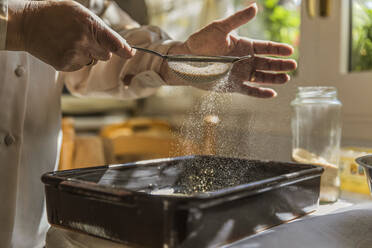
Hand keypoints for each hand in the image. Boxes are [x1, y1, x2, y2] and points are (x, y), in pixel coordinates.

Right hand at [6, 0, 134, 71]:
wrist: (27, 22)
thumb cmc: (56, 14)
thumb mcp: (81, 13)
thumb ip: (102, 29)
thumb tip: (123, 47)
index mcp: (90, 25)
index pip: (114, 43)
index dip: (124, 50)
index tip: (131, 53)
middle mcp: (84, 41)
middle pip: (106, 55)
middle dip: (99, 49)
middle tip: (84, 39)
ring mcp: (74, 54)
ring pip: (92, 62)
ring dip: (86, 55)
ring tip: (69, 42)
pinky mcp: (65, 64)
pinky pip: (79, 66)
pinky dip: (74, 60)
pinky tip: (63, 49)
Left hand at [162, 3, 296, 97]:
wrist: (185, 59)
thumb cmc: (201, 42)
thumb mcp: (219, 28)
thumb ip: (237, 20)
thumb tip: (255, 6)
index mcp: (244, 46)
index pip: (265, 47)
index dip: (278, 49)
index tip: (290, 50)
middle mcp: (244, 60)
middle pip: (267, 63)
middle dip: (280, 65)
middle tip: (293, 66)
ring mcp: (240, 74)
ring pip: (261, 77)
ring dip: (274, 79)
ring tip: (286, 79)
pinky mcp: (232, 86)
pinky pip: (249, 90)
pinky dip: (260, 93)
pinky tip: (272, 94)